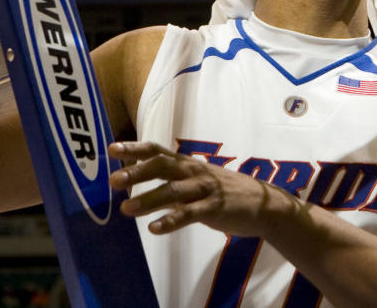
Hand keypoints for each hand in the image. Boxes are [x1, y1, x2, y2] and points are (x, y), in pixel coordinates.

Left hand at [109, 141, 294, 237]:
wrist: (263, 204)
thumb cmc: (224, 192)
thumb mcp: (196, 181)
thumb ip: (169, 182)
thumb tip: (136, 186)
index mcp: (188, 164)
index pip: (157, 151)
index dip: (135, 149)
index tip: (112, 149)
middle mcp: (194, 172)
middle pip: (162, 166)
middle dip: (137, 172)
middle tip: (113, 180)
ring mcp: (205, 189)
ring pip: (173, 191)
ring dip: (148, 200)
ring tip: (126, 209)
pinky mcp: (215, 208)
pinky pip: (190, 214)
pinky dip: (171, 221)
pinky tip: (155, 228)